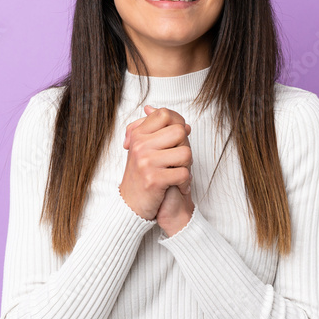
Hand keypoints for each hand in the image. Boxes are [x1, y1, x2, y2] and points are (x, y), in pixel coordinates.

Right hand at [119, 105, 193, 233]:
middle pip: (179, 131)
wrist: (131, 205)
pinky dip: (185, 183)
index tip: (178, 137)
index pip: (164, 114)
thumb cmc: (141, 175)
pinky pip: (184, 174)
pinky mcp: (154, 180)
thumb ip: (156, 131)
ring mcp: (146, 162)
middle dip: (185, 146)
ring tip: (179, 173)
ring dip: (187, 167)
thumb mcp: (143, 148)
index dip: (177, 122)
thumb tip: (175, 118)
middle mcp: (140, 145)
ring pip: (186, 153)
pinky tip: (178, 186)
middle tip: (179, 160)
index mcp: (138, 135)